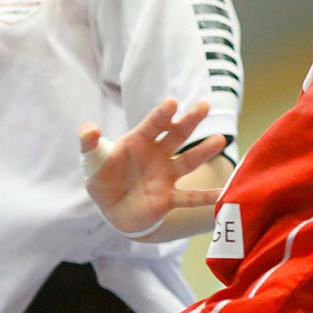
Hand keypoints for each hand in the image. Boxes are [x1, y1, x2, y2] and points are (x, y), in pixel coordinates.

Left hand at [80, 98, 227, 237]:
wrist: (113, 209)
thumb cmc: (103, 178)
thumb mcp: (92, 160)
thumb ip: (90, 143)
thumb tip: (88, 129)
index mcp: (139, 141)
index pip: (153, 125)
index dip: (162, 114)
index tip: (172, 103)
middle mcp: (157, 155)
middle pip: (176, 135)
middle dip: (190, 121)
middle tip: (204, 105)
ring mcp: (165, 176)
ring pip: (187, 162)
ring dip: (203, 152)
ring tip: (219, 140)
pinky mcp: (168, 199)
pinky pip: (190, 198)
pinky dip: (206, 197)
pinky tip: (223, 193)